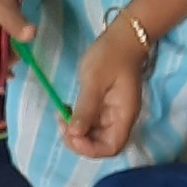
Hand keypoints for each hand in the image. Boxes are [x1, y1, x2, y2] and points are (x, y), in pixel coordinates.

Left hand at [63, 24, 148, 157]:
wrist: (121, 38)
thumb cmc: (111, 56)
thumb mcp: (95, 80)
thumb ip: (86, 108)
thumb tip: (75, 133)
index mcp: (124, 115)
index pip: (112, 147)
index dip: (91, 149)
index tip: (73, 134)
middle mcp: (120, 119)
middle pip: (101, 145)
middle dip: (79, 140)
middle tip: (62, 123)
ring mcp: (112, 114)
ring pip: (93, 136)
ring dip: (75, 132)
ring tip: (62, 116)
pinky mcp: (103, 108)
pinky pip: (90, 123)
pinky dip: (77, 122)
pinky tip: (67, 111)